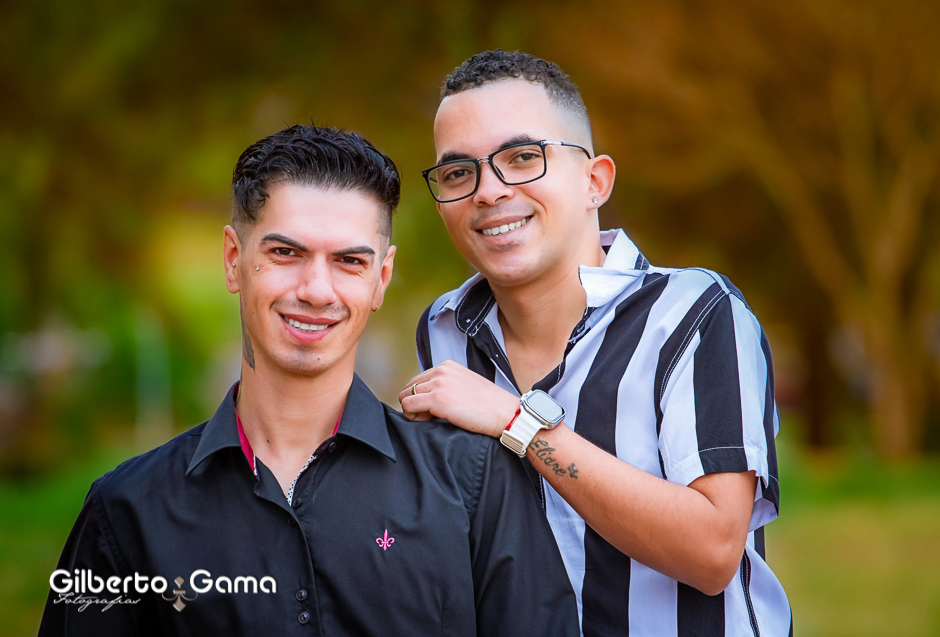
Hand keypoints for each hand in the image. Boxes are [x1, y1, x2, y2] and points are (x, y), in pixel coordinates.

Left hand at [398, 360, 519, 437]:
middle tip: (427, 418)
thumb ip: (448, 386)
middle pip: (409, 387)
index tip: (429, 410)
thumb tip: (429, 400)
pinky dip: (412, 416)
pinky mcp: (437, 399)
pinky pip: (409, 406)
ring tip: (429, 421)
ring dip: (412, 411)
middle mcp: (441, 371)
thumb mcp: (466, 386)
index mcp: (448, 366)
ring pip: (406, 396)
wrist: (506, 413)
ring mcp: (439, 384)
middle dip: (413, 403)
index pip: (418, 380)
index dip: (419, 397)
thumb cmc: (490, 405)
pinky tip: (428, 422)